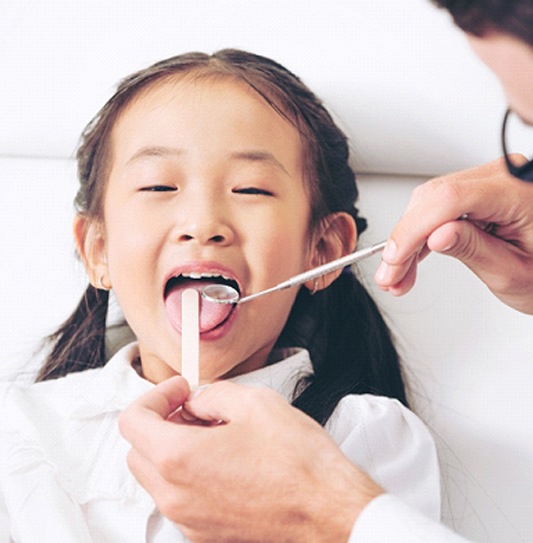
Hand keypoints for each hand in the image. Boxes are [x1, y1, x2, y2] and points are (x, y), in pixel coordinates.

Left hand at [119, 378, 382, 542]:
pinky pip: (180, 498)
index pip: (132, 421)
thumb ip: (212, 395)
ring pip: (157, 477)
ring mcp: (189, 521)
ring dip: (173, 449)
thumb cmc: (298, 461)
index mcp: (178, 459)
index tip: (179, 391)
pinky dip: (188, 474)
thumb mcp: (254, 402)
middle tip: (192, 409)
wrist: (330, 511)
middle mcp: (176, 496)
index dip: (154, 396)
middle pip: (138, 451)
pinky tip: (225, 461)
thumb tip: (197, 402)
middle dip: (160, 423)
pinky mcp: (206, 535)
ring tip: (213, 433)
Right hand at [374, 157, 532, 313]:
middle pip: (433, 197)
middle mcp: (505, 177)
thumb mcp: (515, 273)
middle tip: (391, 275)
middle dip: (404, 239)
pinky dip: (422, 233)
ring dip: (409, 239)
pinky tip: (412, 257)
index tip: (395, 259)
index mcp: (520, 193)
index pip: (450, 199)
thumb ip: (473, 250)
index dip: (413, 229)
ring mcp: (491, 181)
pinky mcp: (481, 191)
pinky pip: (440, 205)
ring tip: (399, 273)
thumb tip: (434, 236)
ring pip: (430, 201)